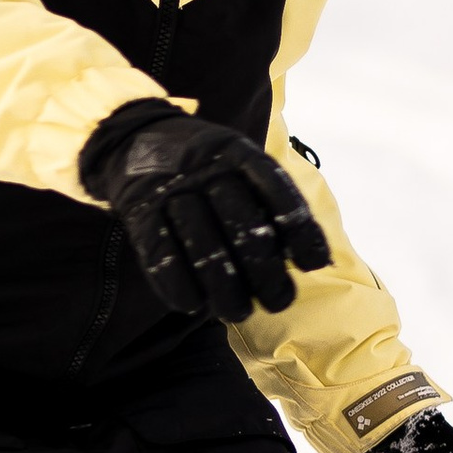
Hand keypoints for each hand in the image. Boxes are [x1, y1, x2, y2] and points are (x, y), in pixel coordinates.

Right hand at [80, 101, 332, 324]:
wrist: (137, 139)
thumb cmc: (206, 168)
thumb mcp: (240, 167)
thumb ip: (272, 204)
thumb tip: (315, 258)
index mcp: (236, 152)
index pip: (274, 186)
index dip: (298, 226)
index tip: (313, 263)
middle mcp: (205, 167)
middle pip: (239, 219)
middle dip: (263, 267)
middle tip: (279, 302)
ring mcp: (169, 187)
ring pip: (201, 241)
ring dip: (222, 284)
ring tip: (239, 313)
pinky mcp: (139, 210)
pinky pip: (158, 251)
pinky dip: (177, 283)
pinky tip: (193, 306)